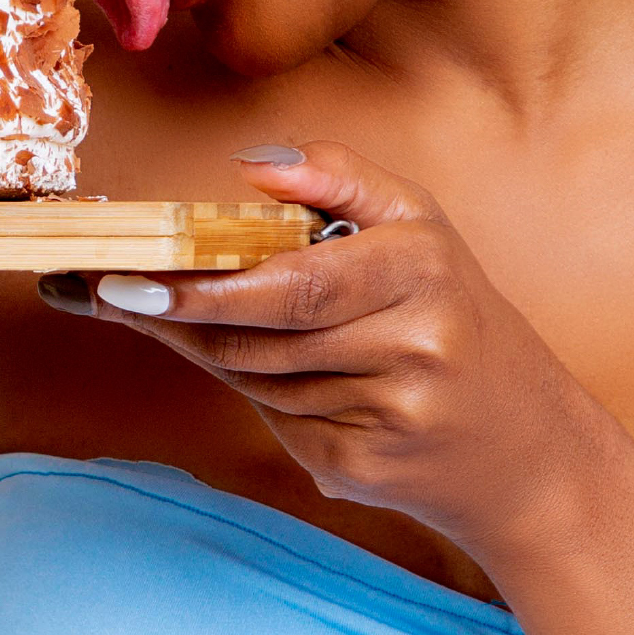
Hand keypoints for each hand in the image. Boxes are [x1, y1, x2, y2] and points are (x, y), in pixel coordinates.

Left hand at [42, 140, 607, 563]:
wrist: (526, 448)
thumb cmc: (450, 310)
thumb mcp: (415, 222)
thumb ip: (338, 176)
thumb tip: (250, 163)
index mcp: (422, 267)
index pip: (297, 281)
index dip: (209, 284)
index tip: (130, 277)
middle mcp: (417, 345)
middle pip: (261, 338)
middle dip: (180, 317)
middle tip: (107, 292)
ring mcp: (394, 417)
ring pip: (258, 380)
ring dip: (213, 350)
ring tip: (186, 318)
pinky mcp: (369, 471)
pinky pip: (279, 425)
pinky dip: (259, 396)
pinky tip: (276, 375)